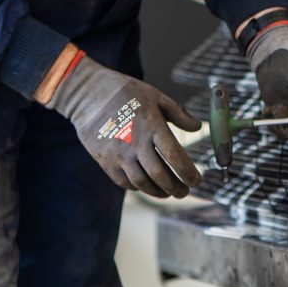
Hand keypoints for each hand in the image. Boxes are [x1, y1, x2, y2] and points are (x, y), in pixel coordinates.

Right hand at [48, 56, 202, 197]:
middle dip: (176, 187)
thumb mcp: (155, 96)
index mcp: (152, 125)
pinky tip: (148, 186)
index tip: (197, 181)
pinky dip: (139, 187)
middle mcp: (135, 143)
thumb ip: (178, 114)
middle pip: (159, 175)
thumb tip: (198, 127)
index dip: (187, 172)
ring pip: (142, 183)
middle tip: (186, 192)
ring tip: (169, 193)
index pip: (174, 155)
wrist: (89, 95)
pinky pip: (124, 181)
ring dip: (158, 192)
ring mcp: (119, 154)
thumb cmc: (127, 93)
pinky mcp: (105, 161)